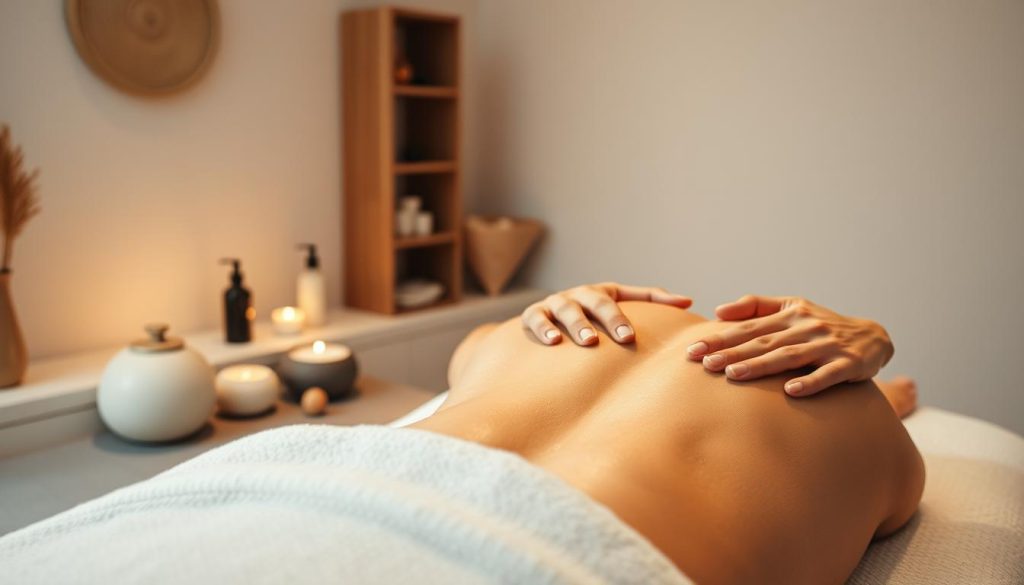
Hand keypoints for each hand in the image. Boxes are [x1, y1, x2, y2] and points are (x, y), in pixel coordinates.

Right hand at [522, 283, 691, 345]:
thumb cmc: (593, 317)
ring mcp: (555, 303)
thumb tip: (689, 301)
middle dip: (610, 319)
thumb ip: (652, 300)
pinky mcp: (533, 314)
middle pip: (596, 302)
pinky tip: (553, 342)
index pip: (620, 299)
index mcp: (601, 292)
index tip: (633, 337)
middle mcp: (578, 295)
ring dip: (577, 324)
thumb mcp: (620, 304)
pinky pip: (536, 319)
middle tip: (623, 338)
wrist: (547, 322)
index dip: (627, 315)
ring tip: (588, 340)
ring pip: (566, 309)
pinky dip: (543, 328)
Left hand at [685, 295, 893, 396]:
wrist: (874, 338)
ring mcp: (827, 346)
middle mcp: (806, 327)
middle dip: (732, 353)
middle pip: (763, 342)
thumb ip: (756, 306)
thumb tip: (719, 311)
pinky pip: (827, 376)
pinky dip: (810, 383)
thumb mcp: (793, 307)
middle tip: (704, 364)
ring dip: (760, 366)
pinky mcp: (848, 365)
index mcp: (790, 315)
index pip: (749, 327)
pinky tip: (790, 392)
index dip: (720, 338)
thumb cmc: (822, 325)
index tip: (693, 349)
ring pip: (789, 357)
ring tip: (733, 375)